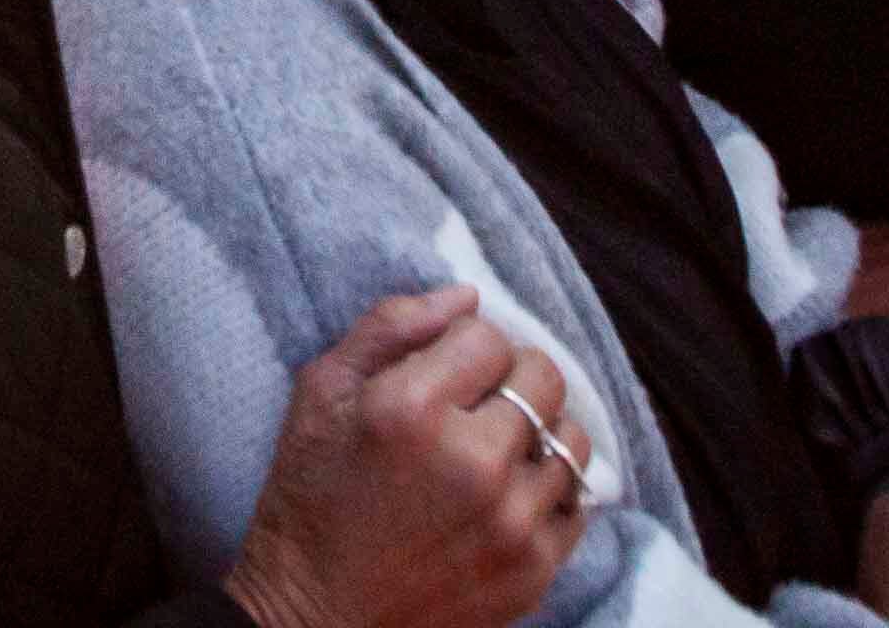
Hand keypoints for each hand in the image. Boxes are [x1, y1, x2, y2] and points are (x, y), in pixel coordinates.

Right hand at [214, 289, 589, 627]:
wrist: (317, 619)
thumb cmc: (311, 498)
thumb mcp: (322, 393)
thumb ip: (391, 327)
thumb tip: (468, 293)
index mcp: (411, 409)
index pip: (487, 335)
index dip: (464, 346)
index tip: (441, 372)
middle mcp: (473, 463)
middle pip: (544, 377)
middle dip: (511, 379)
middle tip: (474, 405)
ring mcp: (511, 523)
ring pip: (570, 439)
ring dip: (536, 435)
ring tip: (493, 453)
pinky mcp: (534, 571)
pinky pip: (577, 503)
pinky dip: (547, 492)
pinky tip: (504, 499)